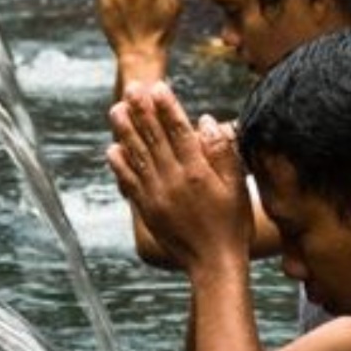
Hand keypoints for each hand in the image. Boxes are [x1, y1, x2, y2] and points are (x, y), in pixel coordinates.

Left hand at [106, 82, 249, 275]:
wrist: (214, 264)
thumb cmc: (233, 225)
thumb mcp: (237, 188)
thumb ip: (222, 153)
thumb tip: (206, 121)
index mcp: (198, 173)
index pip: (178, 132)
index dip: (166, 107)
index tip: (157, 86)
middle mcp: (173, 181)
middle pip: (154, 139)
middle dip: (141, 111)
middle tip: (130, 87)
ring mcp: (157, 195)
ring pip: (137, 156)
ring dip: (125, 131)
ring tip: (116, 110)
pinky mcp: (147, 209)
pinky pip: (129, 182)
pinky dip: (120, 164)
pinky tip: (112, 148)